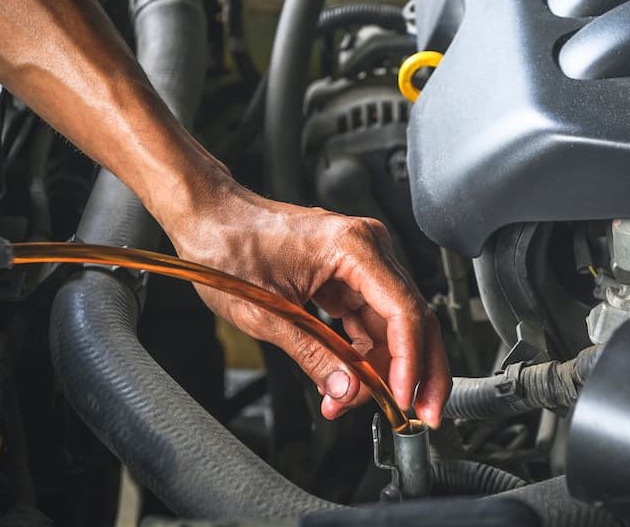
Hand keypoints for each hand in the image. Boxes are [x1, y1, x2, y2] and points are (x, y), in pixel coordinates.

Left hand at [162, 182, 450, 427]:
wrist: (206, 217)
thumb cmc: (227, 244)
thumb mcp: (266, 312)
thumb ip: (314, 354)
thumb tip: (347, 390)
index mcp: (353, 246)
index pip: (402, 311)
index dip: (408, 361)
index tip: (403, 397)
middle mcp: (367, 249)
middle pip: (413, 317)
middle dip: (419, 370)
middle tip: (423, 412)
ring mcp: (360, 262)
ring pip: (393, 324)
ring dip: (384, 368)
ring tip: (358, 402)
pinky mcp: (347, 276)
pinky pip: (369, 320)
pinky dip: (363, 353)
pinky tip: (351, 379)